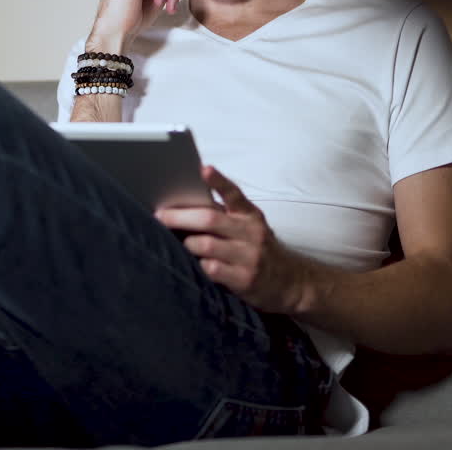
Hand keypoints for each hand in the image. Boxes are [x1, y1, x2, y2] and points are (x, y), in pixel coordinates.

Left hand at [154, 165, 306, 314]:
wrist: (291, 281)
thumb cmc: (259, 249)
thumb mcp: (250, 227)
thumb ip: (225, 216)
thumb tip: (184, 205)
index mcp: (250, 215)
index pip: (234, 194)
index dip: (218, 181)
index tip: (204, 169)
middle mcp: (251, 232)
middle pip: (209, 219)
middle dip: (180, 217)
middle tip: (160, 216)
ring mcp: (249, 256)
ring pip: (205, 245)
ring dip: (186, 243)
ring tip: (177, 243)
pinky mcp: (244, 279)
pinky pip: (211, 269)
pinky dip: (198, 265)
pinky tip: (192, 265)